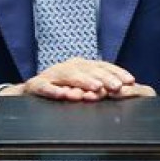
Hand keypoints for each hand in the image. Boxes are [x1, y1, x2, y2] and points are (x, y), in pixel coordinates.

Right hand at [0, 58, 153, 101]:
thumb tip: (125, 91)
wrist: (29, 92)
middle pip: (88, 70)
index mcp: (81, 65)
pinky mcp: (35, 85)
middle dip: (105, 78)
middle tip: (117, 87)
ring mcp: (51, 74)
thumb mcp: (82, 86)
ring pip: (69, 76)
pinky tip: (63, 95)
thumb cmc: (61, 89)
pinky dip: (54, 91)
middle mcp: (67, 66)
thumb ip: (100, 88)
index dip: (117, 72)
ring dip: (84, 82)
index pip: (102, 66)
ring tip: (96, 89)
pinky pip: (45, 87)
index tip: (130, 81)